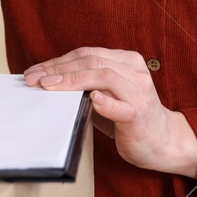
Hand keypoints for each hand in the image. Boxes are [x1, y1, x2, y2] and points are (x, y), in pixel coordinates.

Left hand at [23, 47, 196, 177]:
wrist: (163, 141)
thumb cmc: (129, 116)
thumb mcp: (108, 94)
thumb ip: (86, 85)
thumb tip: (48, 82)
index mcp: (126, 61)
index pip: (86, 55)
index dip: (57, 61)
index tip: (34, 72)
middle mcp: (134, 72)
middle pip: (92, 62)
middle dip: (58, 69)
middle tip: (34, 79)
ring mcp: (139, 93)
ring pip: (104, 77)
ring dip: (72, 81)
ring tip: (49, 86)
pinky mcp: (140, 116)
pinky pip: (122, 107)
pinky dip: (106, 103)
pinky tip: (91, 100)